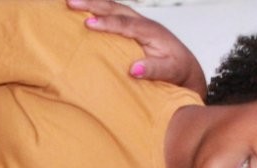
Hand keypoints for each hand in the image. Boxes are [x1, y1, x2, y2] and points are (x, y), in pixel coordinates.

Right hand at [66, 0, 205, 90]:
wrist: (185, 66)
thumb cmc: (177, 70)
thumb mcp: (170, 72)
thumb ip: (155, 70)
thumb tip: (135, 69)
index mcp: (150, 31)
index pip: (125, 24)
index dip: (107, 23)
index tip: (88, 24)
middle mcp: (142, 23)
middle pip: (115, 8)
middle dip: (93, 4)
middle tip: (71, 2)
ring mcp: (136, 23)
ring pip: (113, 7)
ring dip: (92, 2)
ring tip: (70, 1)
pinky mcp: (131, 27)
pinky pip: (113, 15)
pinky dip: (97, 9)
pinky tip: (82, 10)